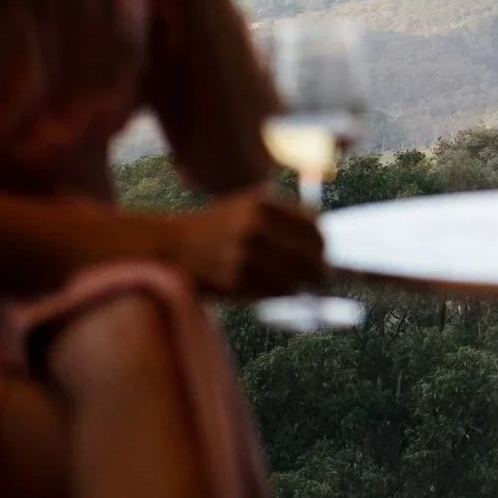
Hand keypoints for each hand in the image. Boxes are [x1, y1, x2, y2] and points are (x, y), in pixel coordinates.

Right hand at [162, 189, 325, 298]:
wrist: (171, 247)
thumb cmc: (218, 225)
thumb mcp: (250, 205)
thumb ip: (288, 215)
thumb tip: (325, 236)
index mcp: (261, 205)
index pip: (312, 228)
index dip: (323, 244)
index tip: (326, 252)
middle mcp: (253, 229)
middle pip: (308, 256)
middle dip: (321, 270)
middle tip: (326, 277)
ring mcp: (243, 257)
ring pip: (293, 278)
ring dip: (303, 285)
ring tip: (304, 285)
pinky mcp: (234, 282)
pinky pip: (272, 293)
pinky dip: (281, 293)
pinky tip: (279, 289)